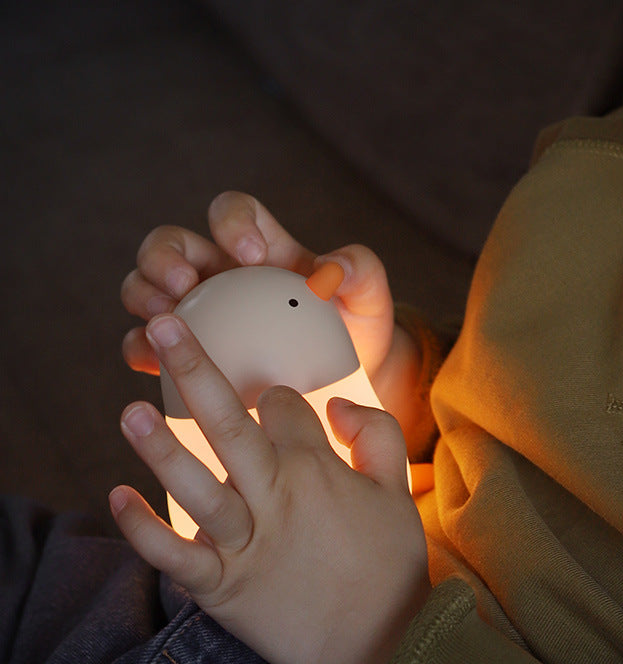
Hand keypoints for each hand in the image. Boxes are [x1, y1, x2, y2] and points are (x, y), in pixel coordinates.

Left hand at [109, 314, 430, 663]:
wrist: (380, 645)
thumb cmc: (390, 564)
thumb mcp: (399, 489)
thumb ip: (376, 433)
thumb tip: (336, 403)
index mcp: (318, 469)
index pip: (282, 408)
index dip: (271, 395)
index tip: (267, 403)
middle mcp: (277, 497)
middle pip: (229, 424)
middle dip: (195, 369)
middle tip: (163, 325)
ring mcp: (246, 543)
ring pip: (195, 486)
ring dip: (159, 448)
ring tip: (130, 410)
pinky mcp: (224, 587)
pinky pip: (176, 556)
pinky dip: (144, 530)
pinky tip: (117, 498)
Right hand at [121, 191, 395, 381]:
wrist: (340, 382)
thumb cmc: (352, 329)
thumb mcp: (368, 298)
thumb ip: (361, 271)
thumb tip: (335, 268)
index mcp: (258, 246)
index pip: (231, 211)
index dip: (231, 221)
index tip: (250, 252)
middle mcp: (218, 273)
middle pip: (171, 245)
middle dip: (164, 256)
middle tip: (184, 284)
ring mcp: (197, 312)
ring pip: (145, 288)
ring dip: (145, 296)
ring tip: (165, 319)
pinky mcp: (186, 354)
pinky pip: (149, 345)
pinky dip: (144, 350)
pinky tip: (155, 363)